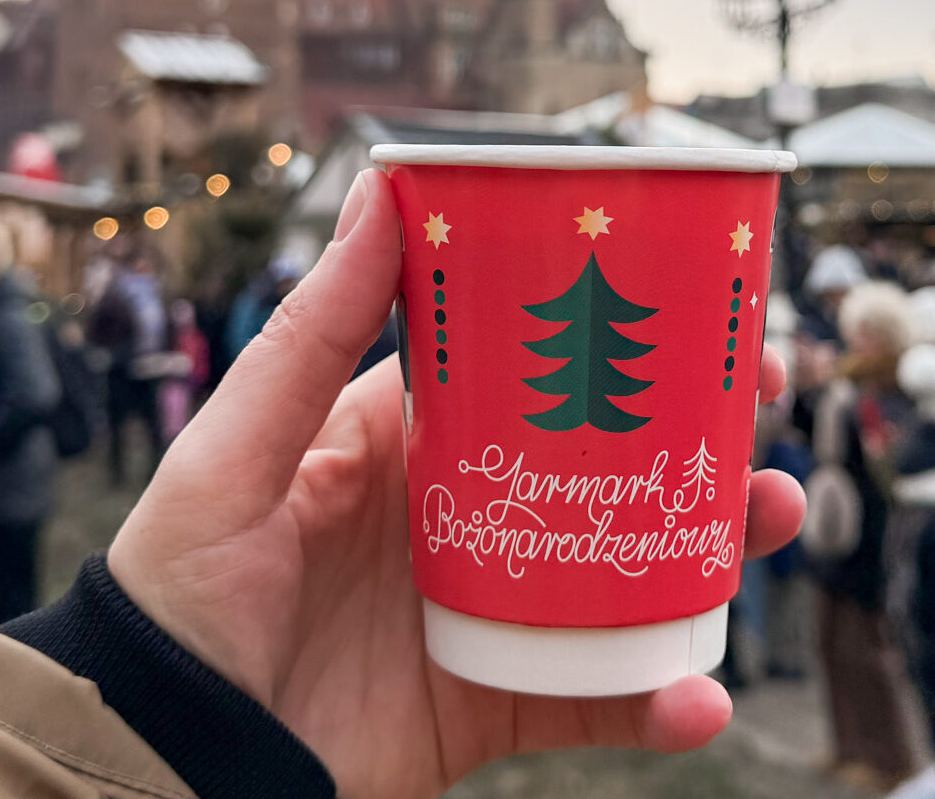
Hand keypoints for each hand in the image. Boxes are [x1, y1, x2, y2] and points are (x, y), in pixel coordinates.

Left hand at [108, 170, 806, 798]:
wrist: (164, 756)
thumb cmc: (176, 591)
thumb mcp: (237, 452)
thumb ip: (311, 336)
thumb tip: (378, 191)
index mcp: (404, 443)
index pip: (532, 371)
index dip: (615, 337)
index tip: (698, 305)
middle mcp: (462, 519)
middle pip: (604, 466)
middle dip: (696, 438)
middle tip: (762, 410)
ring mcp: (489, 614)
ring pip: (627, 573)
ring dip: (712, 552)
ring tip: (770, 520)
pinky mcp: (495, 707)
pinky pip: (598, 701)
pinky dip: (660, 701)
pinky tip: (701, 697)